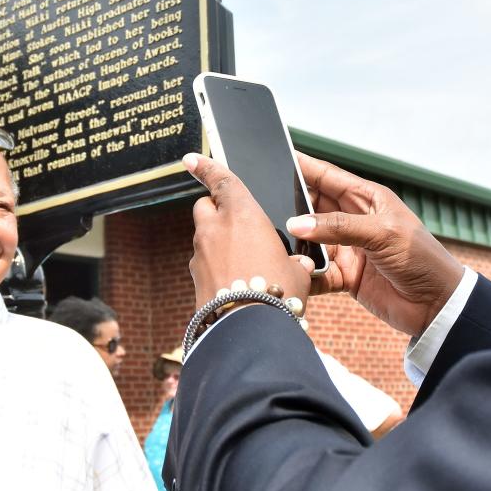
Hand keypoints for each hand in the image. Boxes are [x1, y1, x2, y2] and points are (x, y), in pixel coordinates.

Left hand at [184, 152, 312, 306]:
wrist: (248, 331)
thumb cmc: (276, 293)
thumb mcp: (297, 273)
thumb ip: (294, 261)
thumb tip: (298, 264)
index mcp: (242, 215)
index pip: (221, 180)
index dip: (206, 167)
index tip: (191, 159)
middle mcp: (215, 230)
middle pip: (205, 207)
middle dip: (217, 211)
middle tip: (238, 225)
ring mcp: (200, 255)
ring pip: (204, 238)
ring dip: (218, 244)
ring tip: (245, 264)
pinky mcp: (195, 279)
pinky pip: (204, 265)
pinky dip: (215, 268)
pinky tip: (235, 284)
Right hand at [290, 154, 463, 338]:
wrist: (438, 306)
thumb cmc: (421, 259)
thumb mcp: (382, 233)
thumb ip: (338, 227)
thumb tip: (296, 224)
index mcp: (366, 199)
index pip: (326, 176)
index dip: (301, 166)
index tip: (274, 155)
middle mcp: (353, 220)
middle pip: (311, 206)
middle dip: (290, 205)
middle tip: (263, 203)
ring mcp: (347, 248)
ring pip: (308, 239)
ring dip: (295, 242)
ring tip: (274, 239)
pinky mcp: (343, 276)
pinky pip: (315, 271)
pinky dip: (304, 272)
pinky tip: (294, 271)